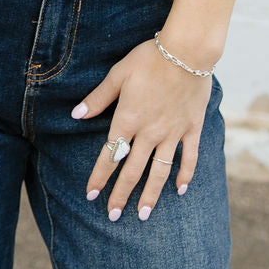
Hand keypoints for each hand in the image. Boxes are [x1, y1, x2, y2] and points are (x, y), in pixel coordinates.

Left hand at [71, 37, 212, 220]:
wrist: (187, 52)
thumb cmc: (148, 58)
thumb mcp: (118, 74)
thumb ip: (98, 98)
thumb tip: (75, 114)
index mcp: (128, 119)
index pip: (110, 155)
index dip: (99, 176)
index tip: (91, 195)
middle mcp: (149, 132)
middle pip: (132, 170)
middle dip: (121, 194)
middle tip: (113, 216)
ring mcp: (172, 133)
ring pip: (160, 171)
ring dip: (151, 194)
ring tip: (143, 214)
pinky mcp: (192, 128)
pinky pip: (189, 157)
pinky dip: (185, 174)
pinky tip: (180, 190)